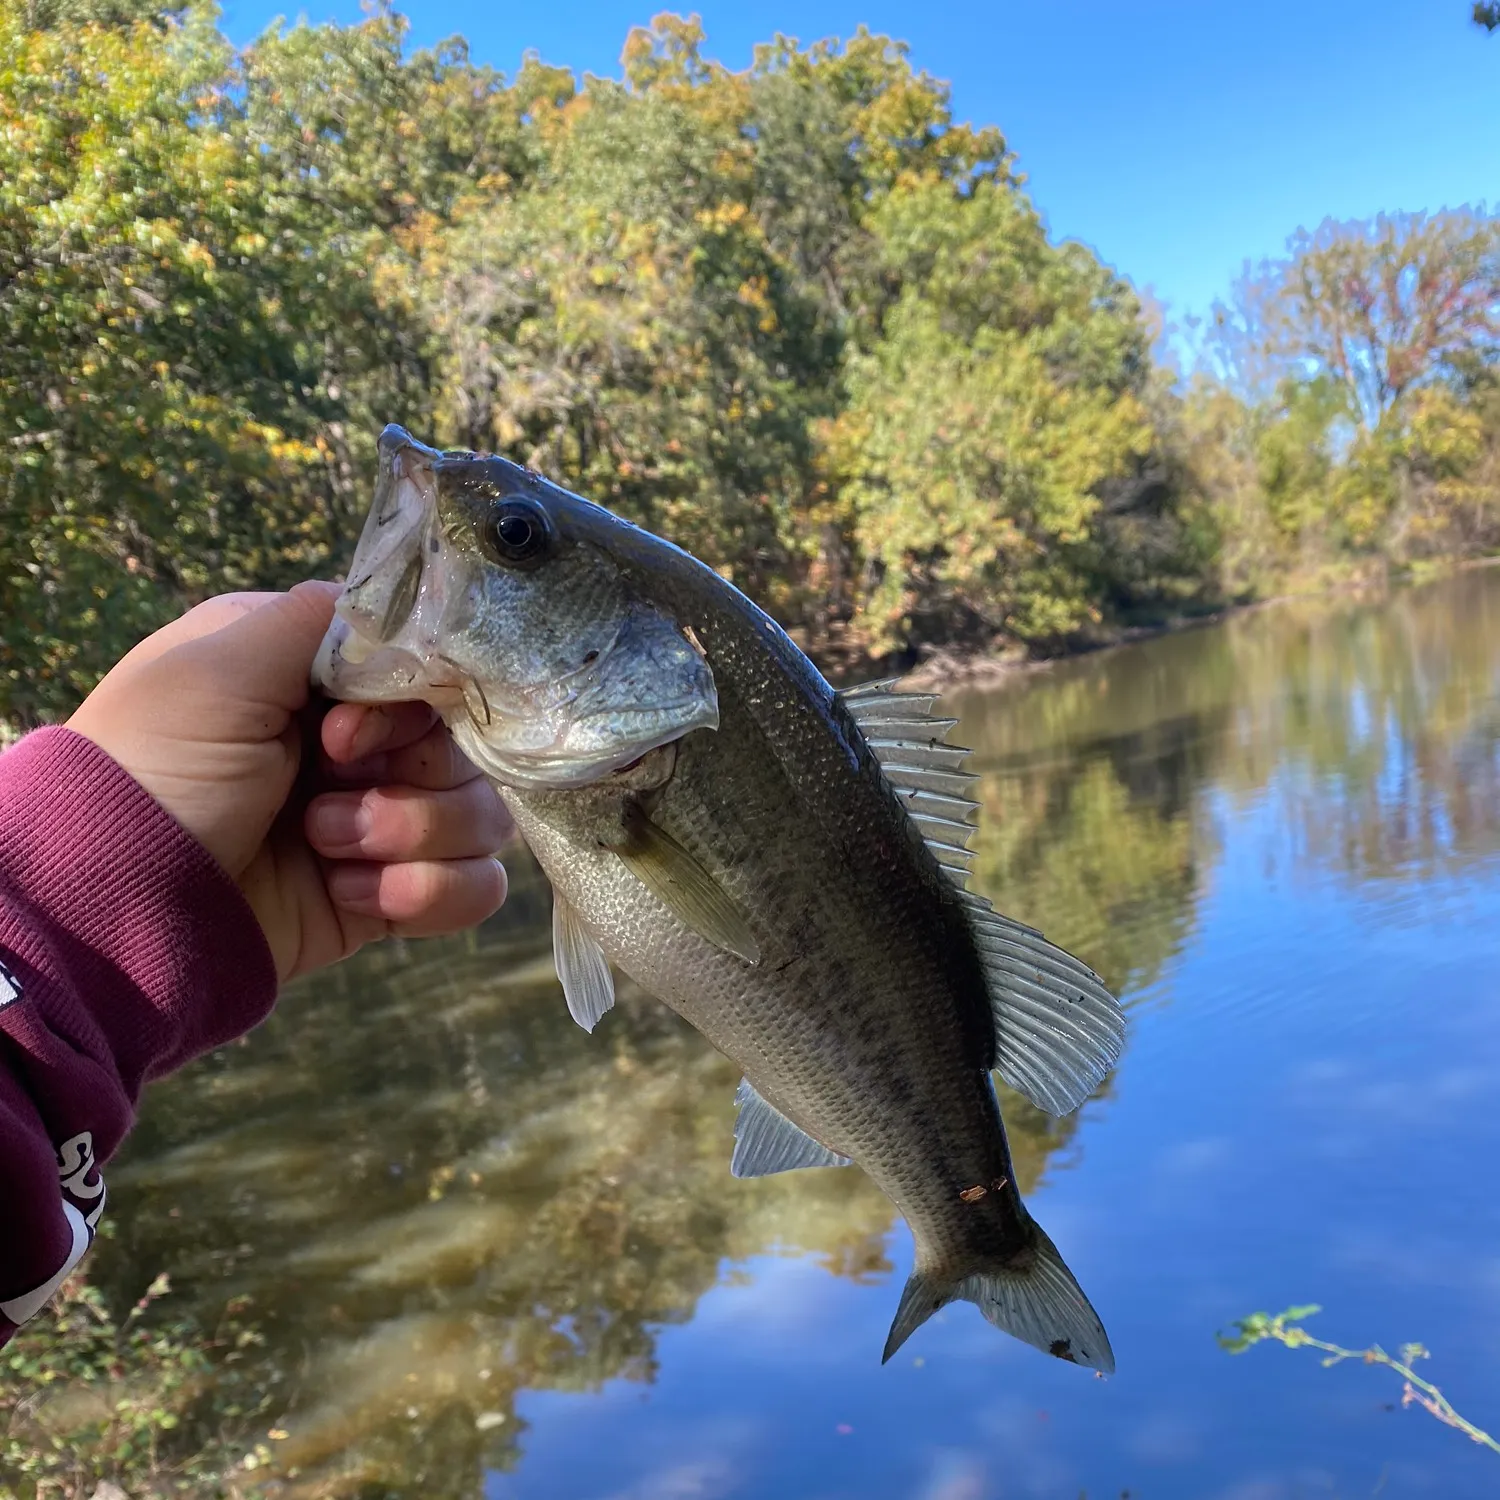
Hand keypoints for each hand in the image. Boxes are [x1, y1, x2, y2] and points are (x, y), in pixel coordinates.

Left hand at [68, 581, 508, 981]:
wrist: (124, 910)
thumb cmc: (159, 772)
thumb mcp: (217, 666)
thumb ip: (319, 617)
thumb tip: (404, 609)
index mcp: (318, 680)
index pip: (429, 670)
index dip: (407, 703)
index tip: (341, 731)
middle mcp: (357, 744)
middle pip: (465, 743)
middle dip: (407, 777)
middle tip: (327, 795)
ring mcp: (379, 822)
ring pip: (481, 815)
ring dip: (411, 835)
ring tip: (325, 849)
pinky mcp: (390, 895)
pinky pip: (476, 886)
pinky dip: (425, 893)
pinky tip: (350, 895)